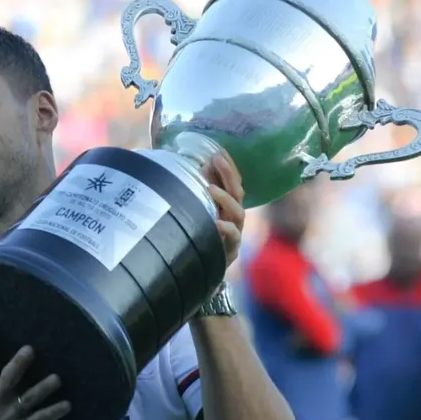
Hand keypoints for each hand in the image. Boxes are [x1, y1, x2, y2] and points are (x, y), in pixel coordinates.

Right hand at [0, 329, 71, 419]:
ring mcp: (11, 414)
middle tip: (30, 349)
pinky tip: (68, 405)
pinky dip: (54, 411)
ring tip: (57, 378)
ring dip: (43, 388)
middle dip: (18, 364)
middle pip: (9, 378)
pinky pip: (41, 418)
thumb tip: (1, 350)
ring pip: (29, 399)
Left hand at [202, 151, 244, 267]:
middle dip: (228, 173)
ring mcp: (235, 231)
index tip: (218, 151)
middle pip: (236, 191)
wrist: (201, 268)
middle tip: (216, 159)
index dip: (227, 166)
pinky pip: (232, 236)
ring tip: (210, 188)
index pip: (232, 181)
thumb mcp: (197, 210)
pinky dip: (226, 228)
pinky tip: (216, 222)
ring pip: (237, 211)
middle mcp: (233, 215)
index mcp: (227, 204)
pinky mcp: (230, 248)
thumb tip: (184, 166)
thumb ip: (194, 190)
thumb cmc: (198, 235)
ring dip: (225, 197)